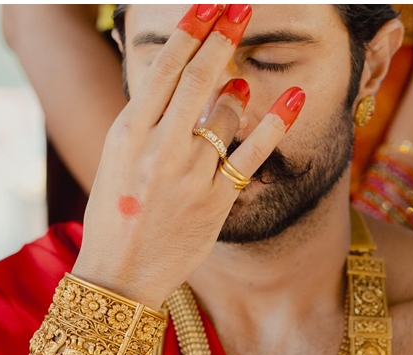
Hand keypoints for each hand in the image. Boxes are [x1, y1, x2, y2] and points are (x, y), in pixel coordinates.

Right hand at [73, 4, 305, 307]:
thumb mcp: (120, 157)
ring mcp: (191, 173)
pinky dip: (276, 125)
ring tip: (238, 88)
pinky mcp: (218, 199)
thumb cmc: (119, 213)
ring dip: (236, 95)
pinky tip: (293, 100)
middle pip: (198, 79)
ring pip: (225, 115)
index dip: (191, 32)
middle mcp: (159, 146)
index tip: (208, 6)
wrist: (121, 270)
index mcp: (128, 130)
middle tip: (241, 7)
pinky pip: (252, 154)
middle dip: (222, 37)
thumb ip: (150, 121)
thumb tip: (187, 84)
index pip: (164, 69)